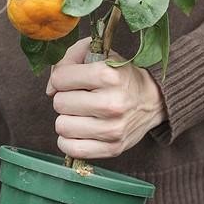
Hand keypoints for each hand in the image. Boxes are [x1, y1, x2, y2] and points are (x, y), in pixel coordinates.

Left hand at [47, 38, 166, 158]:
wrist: (153, 100)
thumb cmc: (120, 76)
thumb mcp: (99, 53)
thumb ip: (68, 58)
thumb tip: (50, 89)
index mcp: (108, 75)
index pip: (60, 79)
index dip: (62, 78)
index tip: (74, 79)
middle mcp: (111, 103)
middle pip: (59, 103)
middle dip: (66, 98)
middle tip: (81, 97)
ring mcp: (112, 129)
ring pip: (62, 126)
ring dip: (68, 119)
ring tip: (82, 113)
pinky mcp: (112, 148)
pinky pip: (72, 149)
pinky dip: (70, 140)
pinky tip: (80, 130)